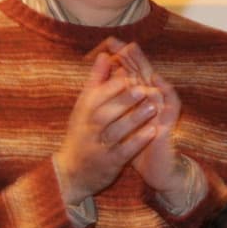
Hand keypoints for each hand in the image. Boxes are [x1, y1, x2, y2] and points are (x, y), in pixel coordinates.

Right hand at [52, 49, 157, 203]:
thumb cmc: (82, 132)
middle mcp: (88, 128)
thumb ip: (97, 81)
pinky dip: (138, 141)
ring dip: (134, 119)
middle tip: (143, 88)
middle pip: (103, 113)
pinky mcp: (110, 162)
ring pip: (115, 131)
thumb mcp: (85, 107)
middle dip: (122, 100)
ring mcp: (98, 146)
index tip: (127, 74)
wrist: (72, 172)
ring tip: (153, 107)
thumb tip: (106, 54)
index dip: (111, 86)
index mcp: (83, 112)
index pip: (94, 97)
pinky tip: (154, 131)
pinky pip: (124, 151)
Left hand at [114, 43, 189, 196]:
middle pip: (144, 75)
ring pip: (156, 84)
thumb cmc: (139, 147)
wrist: (157, 171)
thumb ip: (114, 106)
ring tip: (137, 54)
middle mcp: (152, 104)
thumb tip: (103, 90)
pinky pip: (171, 105)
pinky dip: (165, 91)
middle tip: (125, 42)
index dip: (122, 60)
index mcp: (139, 103)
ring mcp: (162, 113)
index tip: (110, 43)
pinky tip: (157, 80)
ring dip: (146, 68)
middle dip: (134, 58)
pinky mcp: (169, 124)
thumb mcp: (121, 125)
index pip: (131, 76)